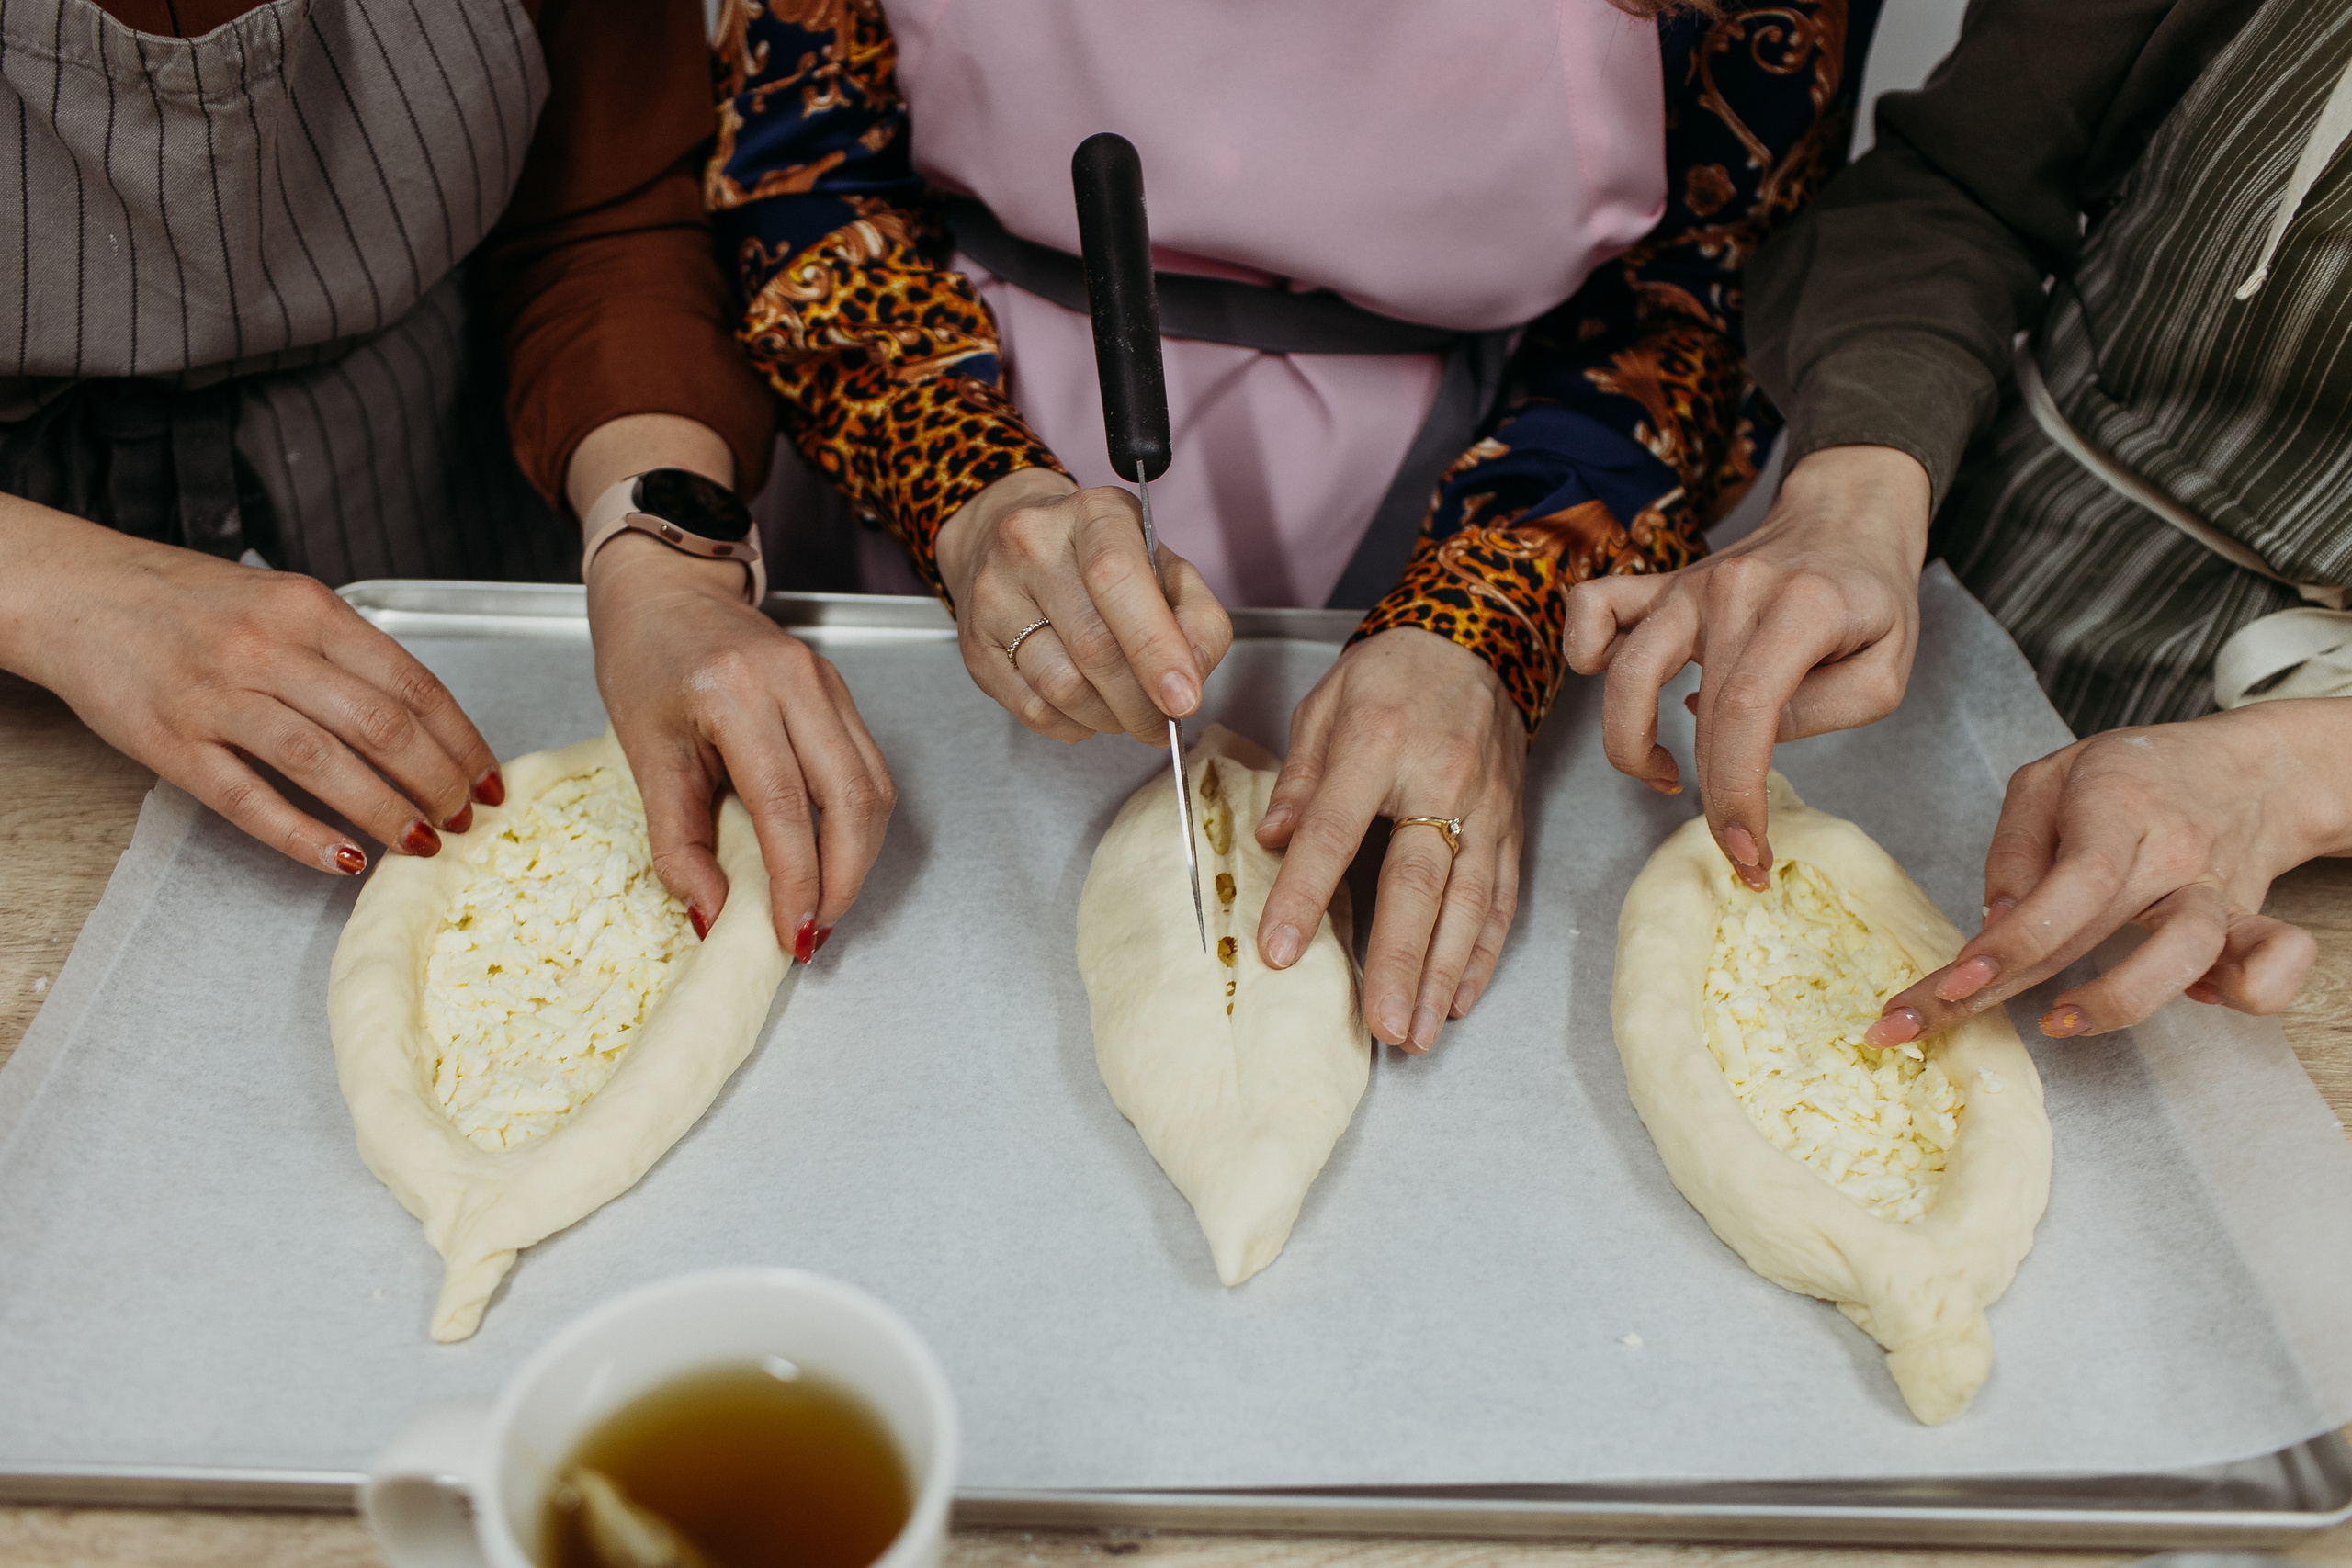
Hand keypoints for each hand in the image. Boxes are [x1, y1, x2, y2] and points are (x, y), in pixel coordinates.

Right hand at [0, 499, 496, 872]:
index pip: (413, 682)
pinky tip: (343, 860)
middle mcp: (268, 648)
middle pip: (381, 725)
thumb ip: (346, 651)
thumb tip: (424, 719)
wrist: (79, 593)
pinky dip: (303, 836)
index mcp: (309, 609)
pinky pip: (248, 799)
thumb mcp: (282, 600)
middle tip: (463, 817)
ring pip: (323, 762)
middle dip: (437, 780)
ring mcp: (217, 696)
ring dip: (384, 810)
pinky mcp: (170, 742)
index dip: (461, 739)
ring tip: (421, 842)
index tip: (488, 778)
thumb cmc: (191, 602)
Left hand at [575, 417, 893, 960]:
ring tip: (825, 902)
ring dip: (859, 857)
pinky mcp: (841, 692)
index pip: (786, 806)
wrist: (669, 588)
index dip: (796, 879)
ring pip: (874, 788)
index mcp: (737, 693)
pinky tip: (832, 856)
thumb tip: (711, 914)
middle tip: (815, 930)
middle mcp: (796, 684)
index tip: (790, 933)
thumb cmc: (644, 660)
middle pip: (852, 800)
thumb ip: (677, 839)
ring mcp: (828, 683)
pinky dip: (858, 824)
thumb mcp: (643, 754)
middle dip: (843, 879)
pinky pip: (868, 769)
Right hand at [935, 468, 1231, 745]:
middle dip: (1141, 702)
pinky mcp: (975, 646)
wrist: (1005, 544)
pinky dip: (1074, 724)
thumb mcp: (1162, 565)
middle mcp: (1032, 545)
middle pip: (1093, 646)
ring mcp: (994, 596)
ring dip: (1109, 717)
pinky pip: (1033, 709)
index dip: (1155, 648)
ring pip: (1062, 686)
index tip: (1183, 699)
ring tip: (1127, 712)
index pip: (1118, 579)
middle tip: (1164, 723)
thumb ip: (1194, 616)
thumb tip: (1192, 676)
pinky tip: (1088, 710)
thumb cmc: (1098, 559)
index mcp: (1093, 514)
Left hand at [1255, 628, 1526, 1052]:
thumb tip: (1269, 840)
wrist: (1478, 640)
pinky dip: (1483, 954)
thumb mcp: (1326, 703)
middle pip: (1420, 883)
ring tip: (1420, 1034)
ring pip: (1470, 904)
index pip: (1335, 830)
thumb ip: (1299, 776)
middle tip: (1384, 1027)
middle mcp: (1443, 781)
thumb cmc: (1390, 676)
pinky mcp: (1514, 826)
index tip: (1279, 951)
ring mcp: (1488, 809)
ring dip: (1445, 976)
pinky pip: (1503, 898)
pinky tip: (1461, 999)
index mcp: (1379, 745)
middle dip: (1402, 961)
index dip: (1305, 893)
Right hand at [1563, 445, 1929, 888]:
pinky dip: (1585, 650)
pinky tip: (1615, 683)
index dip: (1736, 792)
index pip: (1746, 712)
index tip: (1746, 849)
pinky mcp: (1661, 585)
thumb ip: (1825, 711)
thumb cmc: (1872, 597)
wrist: (1848, 513)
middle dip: (1710, 797)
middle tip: (1735, 844)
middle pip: (1694, 712)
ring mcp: (1688, 585)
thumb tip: (1753, 740)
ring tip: (1665, 773)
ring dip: (1629, 741)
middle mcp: (1733, 593)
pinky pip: (1592, 608)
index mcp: (1800, 609)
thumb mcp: (1888, 668)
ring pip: (1621, 669)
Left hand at [1862, 702, 2351, 1047]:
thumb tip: (1994, 925)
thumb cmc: (2132, 776)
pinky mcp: (2254, 921)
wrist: (2251, 769)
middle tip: (1932, 1022)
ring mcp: (2219, 891)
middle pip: (2095, 930)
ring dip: (2122, 1001)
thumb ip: (2015, 849)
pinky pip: (2274, 968)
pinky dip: (2247, 992)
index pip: (2066, 885)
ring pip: (2191, 955)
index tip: (1955, 982)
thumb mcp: (2049, 781)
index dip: (2011, 941)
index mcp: (2116, 808)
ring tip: (2059, 1022)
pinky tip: (2190, 1000)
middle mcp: (2173, 853)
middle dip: (2006, 988)